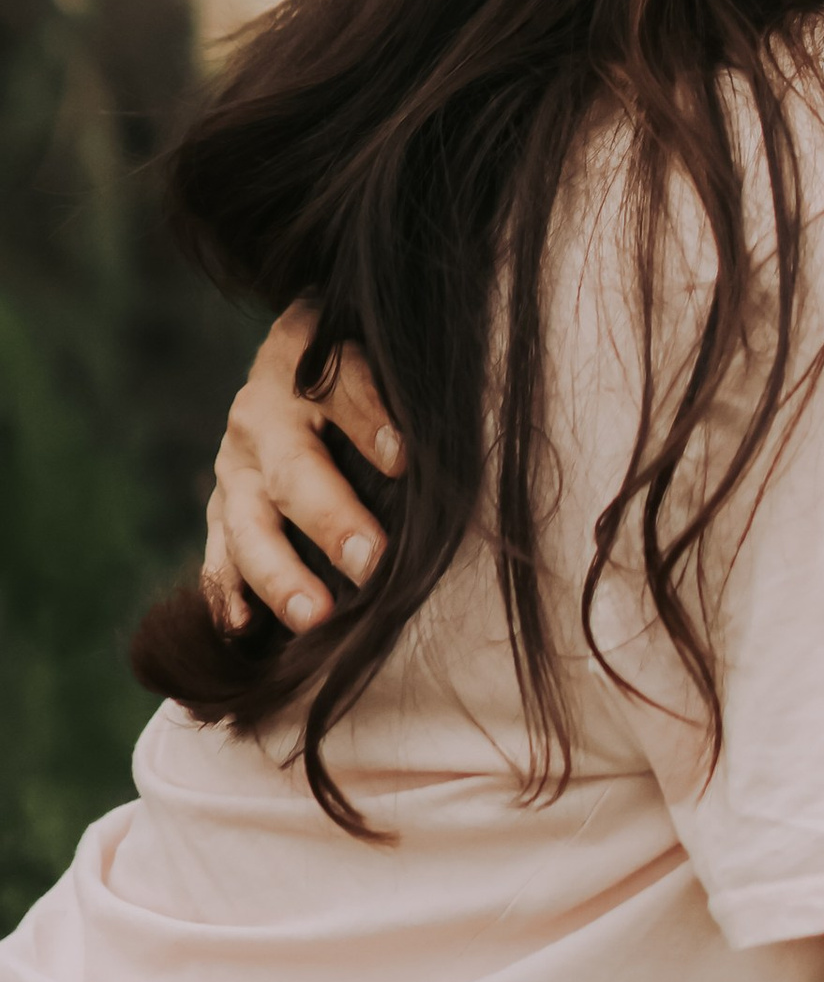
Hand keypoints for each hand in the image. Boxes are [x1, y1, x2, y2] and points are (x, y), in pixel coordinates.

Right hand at [202, 301, 404, 633]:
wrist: (288, 361)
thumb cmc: (359, 364)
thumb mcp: (377, 353)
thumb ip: (404, 388)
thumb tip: (449, 441)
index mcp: (306, 362)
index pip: (341, 387)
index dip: (371, 421)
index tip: (404, 460)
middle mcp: (262, 416)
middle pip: (295, 470)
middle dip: (333, 520)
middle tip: (373, 563)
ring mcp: (234, 467)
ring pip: (248, 524)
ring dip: (281, 575)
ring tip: (316, 615)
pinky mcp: (220, 508)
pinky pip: (218, 554)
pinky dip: (226, 593)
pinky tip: (243, 628)